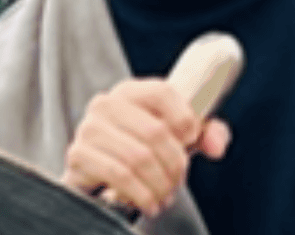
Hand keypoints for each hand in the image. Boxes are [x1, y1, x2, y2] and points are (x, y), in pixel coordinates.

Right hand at [61, 78, 230, 217]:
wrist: (103, 178)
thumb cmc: (147, 149)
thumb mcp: (179, 137)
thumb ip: (207, 133)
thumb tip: (216, 145)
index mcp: (131, 90)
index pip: (163, 92)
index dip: (184, 119)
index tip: (190, 140)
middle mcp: (106, 103)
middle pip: (155, 132)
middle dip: (175, 163)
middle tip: (179, 180)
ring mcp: (89, 128)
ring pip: (138, 157)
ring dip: (160, 183)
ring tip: (166, 194)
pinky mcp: (77, 156)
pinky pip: (118, 176)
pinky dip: (141, 194)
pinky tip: (149, 203)